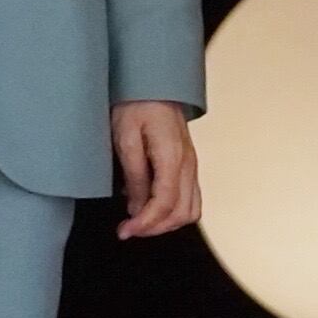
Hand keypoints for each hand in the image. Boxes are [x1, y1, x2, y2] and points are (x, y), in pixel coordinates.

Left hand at [113, 100, 200, 238]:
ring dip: (165, 223)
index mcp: (173, 158)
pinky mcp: (188, 165)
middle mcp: (189, 165)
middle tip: (127, 230)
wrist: (152, 86)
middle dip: (155, 228)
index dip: (145, 223)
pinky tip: (149, 207)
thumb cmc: (135, 106)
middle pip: (182, 212)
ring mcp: (192, 166)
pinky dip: (172, 211)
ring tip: (138, 223)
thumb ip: (134, 175)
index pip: (165, 204)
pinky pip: (190, 198)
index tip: (125, 231)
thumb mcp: (125, 139)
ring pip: (191, 209)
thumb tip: (136, 208)